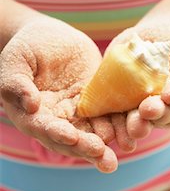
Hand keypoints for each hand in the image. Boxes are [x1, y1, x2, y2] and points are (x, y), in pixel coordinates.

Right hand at [0, 16, 117, 172]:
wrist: (50, 36)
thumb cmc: (27, 47)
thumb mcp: (15, 61)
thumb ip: (16, 83)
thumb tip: (31, 106)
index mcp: (33, 114)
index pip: (44, 128)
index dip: (56, 133)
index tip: (71, 136)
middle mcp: (57, 119)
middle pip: (71, 137)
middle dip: (86, 147)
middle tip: (102, 154)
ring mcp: (78, 112)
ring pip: (92, 132)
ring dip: (106, 144)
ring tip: (122, 150)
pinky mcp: (96, 101)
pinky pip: (108, 114)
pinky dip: (119, 124)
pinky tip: (132, 133)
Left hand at [93, 18, 169, 151]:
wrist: (159, 36)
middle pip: (167, 116)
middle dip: (157, 113)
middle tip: (148, 109)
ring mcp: (147, 111)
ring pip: (144, 122)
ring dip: (137, 124)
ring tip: (132, 123)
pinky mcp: (125, 105)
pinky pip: (120, 116)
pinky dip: (115, 122)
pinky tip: (108, 123)